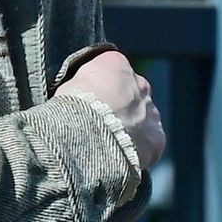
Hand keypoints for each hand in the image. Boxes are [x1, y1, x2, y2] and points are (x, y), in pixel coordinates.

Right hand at [58, 50, 165, 169]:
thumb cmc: (67, 113)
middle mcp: (140, 83)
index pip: (109, 70)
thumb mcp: (65, 88)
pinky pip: (149, 143)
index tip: (86, 103)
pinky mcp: (156, 139)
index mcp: (114, 64)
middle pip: (130, 93)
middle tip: (99, 126)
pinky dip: (138, 150)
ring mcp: (151, 111)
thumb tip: (79, 94)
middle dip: (119, 107)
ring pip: (142, 117)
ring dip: (130, 128)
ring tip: (108, 146)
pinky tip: (120, 158)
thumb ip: (80, 85)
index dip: (97, 89)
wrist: (84, 145)